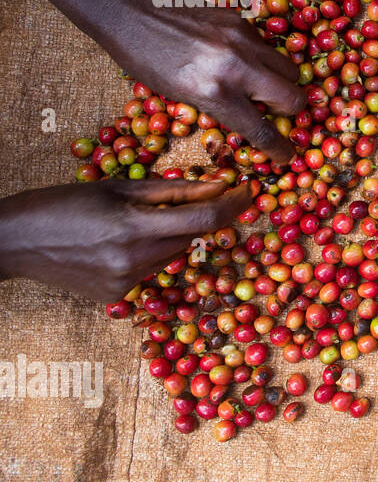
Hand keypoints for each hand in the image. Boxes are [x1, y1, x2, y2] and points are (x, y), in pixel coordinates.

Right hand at [0, 179, 250, 301]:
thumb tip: (221, 186)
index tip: (251, 191)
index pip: (206, 220)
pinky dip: (150, 253)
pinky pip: (153, 269)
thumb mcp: (119, 187)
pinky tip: (117, 244)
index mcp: (134, 226)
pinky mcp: (118, 296)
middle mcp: (134, 259)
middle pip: (192, 237)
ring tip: (131, 223)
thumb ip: (174, 190)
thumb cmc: (65, 204)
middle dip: (196, 217)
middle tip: (179, 201)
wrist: (15, 241)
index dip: (235, 205)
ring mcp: (126, 282)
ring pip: (174, 254)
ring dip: (171, 236)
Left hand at [100, 0, 302, 163]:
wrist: (129, 11)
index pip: (262, 130)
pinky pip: (267, 47)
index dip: (279, 149)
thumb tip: (252, 117)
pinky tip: (235, 55)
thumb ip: (220, 105)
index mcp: (215, 93)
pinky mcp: (241, 21)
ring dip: (280, 82)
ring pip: (290, 69)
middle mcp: (237, 67)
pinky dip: (260, 58)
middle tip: (271, 110)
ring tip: (258, 82)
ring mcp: (243, 40)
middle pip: (294, 98)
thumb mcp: (180, 95)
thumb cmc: (145, 61)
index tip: (286, 156)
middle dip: (288, 110)